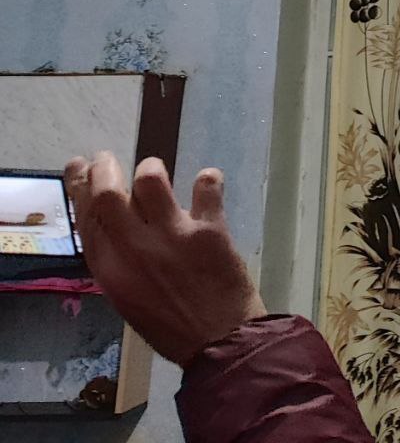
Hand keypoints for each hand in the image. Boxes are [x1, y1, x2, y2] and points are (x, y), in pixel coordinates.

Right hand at [64, 152, 265, 366]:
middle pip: (108, 195)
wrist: (220, 341)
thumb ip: (119, 258)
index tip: (80, 167)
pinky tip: (206, 183)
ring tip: (155, 174)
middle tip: (107, 158)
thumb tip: (118, 216)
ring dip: (151, 170)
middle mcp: (135, 249)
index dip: (79, 188)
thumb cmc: (171, 323)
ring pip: (151, 180)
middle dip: (104, 169)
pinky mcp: (209, 230)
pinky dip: (207, 178)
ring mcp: (172, 236)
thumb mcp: (129, 295)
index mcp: (111, 271)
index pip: (86, 219)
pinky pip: (205, 186)